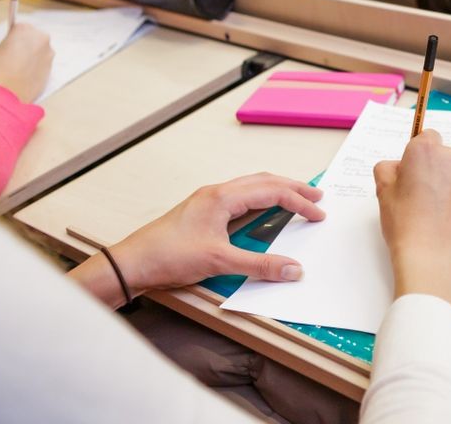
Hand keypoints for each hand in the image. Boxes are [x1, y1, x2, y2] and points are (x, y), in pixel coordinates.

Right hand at [0, 23, 53, 103]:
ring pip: (39, 52)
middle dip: (24, 46)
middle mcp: (41, 38)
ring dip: (31, 57)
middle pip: (33, 38)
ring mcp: (49, 54)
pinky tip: (23, 77)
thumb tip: (1, 46)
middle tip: (11, 57)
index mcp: (25, 28)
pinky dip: (35, 68)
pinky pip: (42, 65)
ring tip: (16, 69)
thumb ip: (0, 43)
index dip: (11, 38)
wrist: (3, 94)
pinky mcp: (52, 70)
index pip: (19, 28)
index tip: (7, 45)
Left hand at [70, 173, 324, 307]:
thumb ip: (260, 265)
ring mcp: (209, 200)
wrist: (133, 262)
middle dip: (293, 187)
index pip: (272, 192)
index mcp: (223, 197)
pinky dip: (261, 200)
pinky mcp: (203, 211)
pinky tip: (265, 211)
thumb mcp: (220, 261)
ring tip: (297, 199)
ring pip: (251, 187)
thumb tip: (292, 269)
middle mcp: (217, 193)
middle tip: (317, 196)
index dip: (299, 202)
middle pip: (264, 181)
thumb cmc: (168, 256)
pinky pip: (240, 197)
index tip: (318, 214)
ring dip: (277, 191)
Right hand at [374, 130, 450, 311]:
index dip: (414, 152)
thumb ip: (387, 169)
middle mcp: (450, 159)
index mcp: (426, 150)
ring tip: (422, 207)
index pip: (424, 135)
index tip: (406, 169)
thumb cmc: (404, 222)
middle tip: (410, 189)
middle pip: (438, 152)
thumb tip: (397, 168)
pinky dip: (447, 195)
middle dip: (427, 165)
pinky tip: (434, 215)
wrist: (430, 256)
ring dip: (439, 180)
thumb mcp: (383, 190)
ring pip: (448, 171)